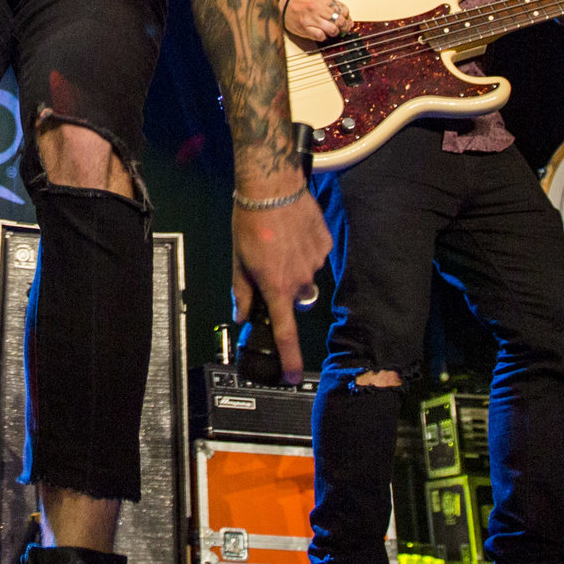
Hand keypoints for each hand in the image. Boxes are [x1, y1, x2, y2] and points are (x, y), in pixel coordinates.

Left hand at [231, 188, 332, 384]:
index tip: (290, 376)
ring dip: (294, 266)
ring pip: (306, 275)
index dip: (289, 358)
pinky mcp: (326, 244)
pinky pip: (316, 255)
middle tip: (269, 264)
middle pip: (294, 296)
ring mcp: (316, 262)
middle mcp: (300, 279)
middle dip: (283, 287)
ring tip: (280, 241)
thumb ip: (242, 291)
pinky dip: (305, 249)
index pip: (285, 333)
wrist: (273, 187)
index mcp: (276, 287)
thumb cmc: (251, 221)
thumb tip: (241, 313)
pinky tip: (293, 232)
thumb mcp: (238, 260)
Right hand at [276, 0, 347, 43]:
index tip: (347, 20)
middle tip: (343, 28)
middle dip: (344, 26)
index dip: (347, 17)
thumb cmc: (302, 0)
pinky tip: (322, 33)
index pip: (343, 10)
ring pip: (332, 30)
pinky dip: (324, 37)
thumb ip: (332, 5)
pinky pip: (320, 36)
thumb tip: (345, 16)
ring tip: (332, 31)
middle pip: (340, 21)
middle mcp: (318, 8)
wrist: (284, 1)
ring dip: (335, 32)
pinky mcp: (305, 28)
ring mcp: (311, 19)